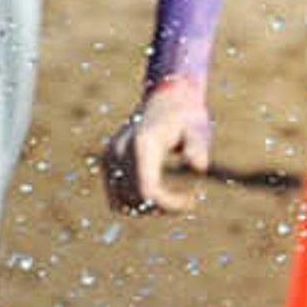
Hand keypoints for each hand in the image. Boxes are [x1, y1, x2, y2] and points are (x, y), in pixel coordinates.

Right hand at [103, 77, 213, 212]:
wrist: (167, 98)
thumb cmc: (187, 116)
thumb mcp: (198, 129)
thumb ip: (198, 147)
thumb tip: (198, 166)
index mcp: (142, 145)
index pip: (148, 191)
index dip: (169, 205)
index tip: (191, 201)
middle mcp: (119, 151)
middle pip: (134, 200)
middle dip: (162, 207)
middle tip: (186, 198)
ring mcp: (109, 156)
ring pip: (121, 203)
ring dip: (147, 208)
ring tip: (172, 195)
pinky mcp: (107, 161)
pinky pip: (116, 196)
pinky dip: (135, 202)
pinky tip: (158, 193)